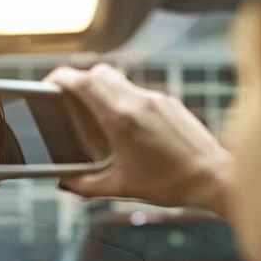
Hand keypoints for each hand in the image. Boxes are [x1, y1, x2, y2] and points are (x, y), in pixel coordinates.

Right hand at [45, 63, 233, 215]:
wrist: (212, 178)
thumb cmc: (171, 183)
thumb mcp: (121, 187)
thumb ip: (86, 185)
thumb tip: (66, 183)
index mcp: (121, 118)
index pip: (82, 81)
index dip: (60, 78)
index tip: (48, 85)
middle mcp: (138, 101)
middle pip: (98, 73)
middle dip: (78, 81)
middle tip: (68, 100)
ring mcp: (156, 99)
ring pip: (119, 80)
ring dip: (102, 89)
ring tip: (96, 114)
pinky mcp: (170, 102)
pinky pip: (138, 92)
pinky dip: (124, 99)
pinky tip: (126, 125)